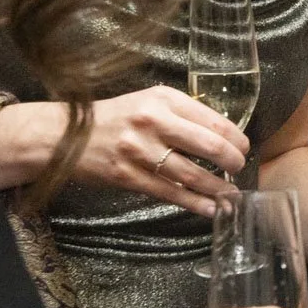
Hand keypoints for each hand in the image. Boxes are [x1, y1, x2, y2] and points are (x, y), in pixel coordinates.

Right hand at [0, 86, 247, 214]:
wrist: (62, 136)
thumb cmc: (113, 118)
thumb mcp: (148, 102)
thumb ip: (181, 113)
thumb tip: (221, 135)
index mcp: (163, 98)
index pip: (214, 120)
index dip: (237, 138)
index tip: (244, 149)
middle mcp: (153, 121)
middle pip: (210, 146)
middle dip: (234, 162)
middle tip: (240, 170)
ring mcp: (140, 150)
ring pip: (193, 174)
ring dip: (219, 188)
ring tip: (232, 195)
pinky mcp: (129, 176)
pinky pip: (171, 193)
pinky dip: (196, 204)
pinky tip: (211, 209)